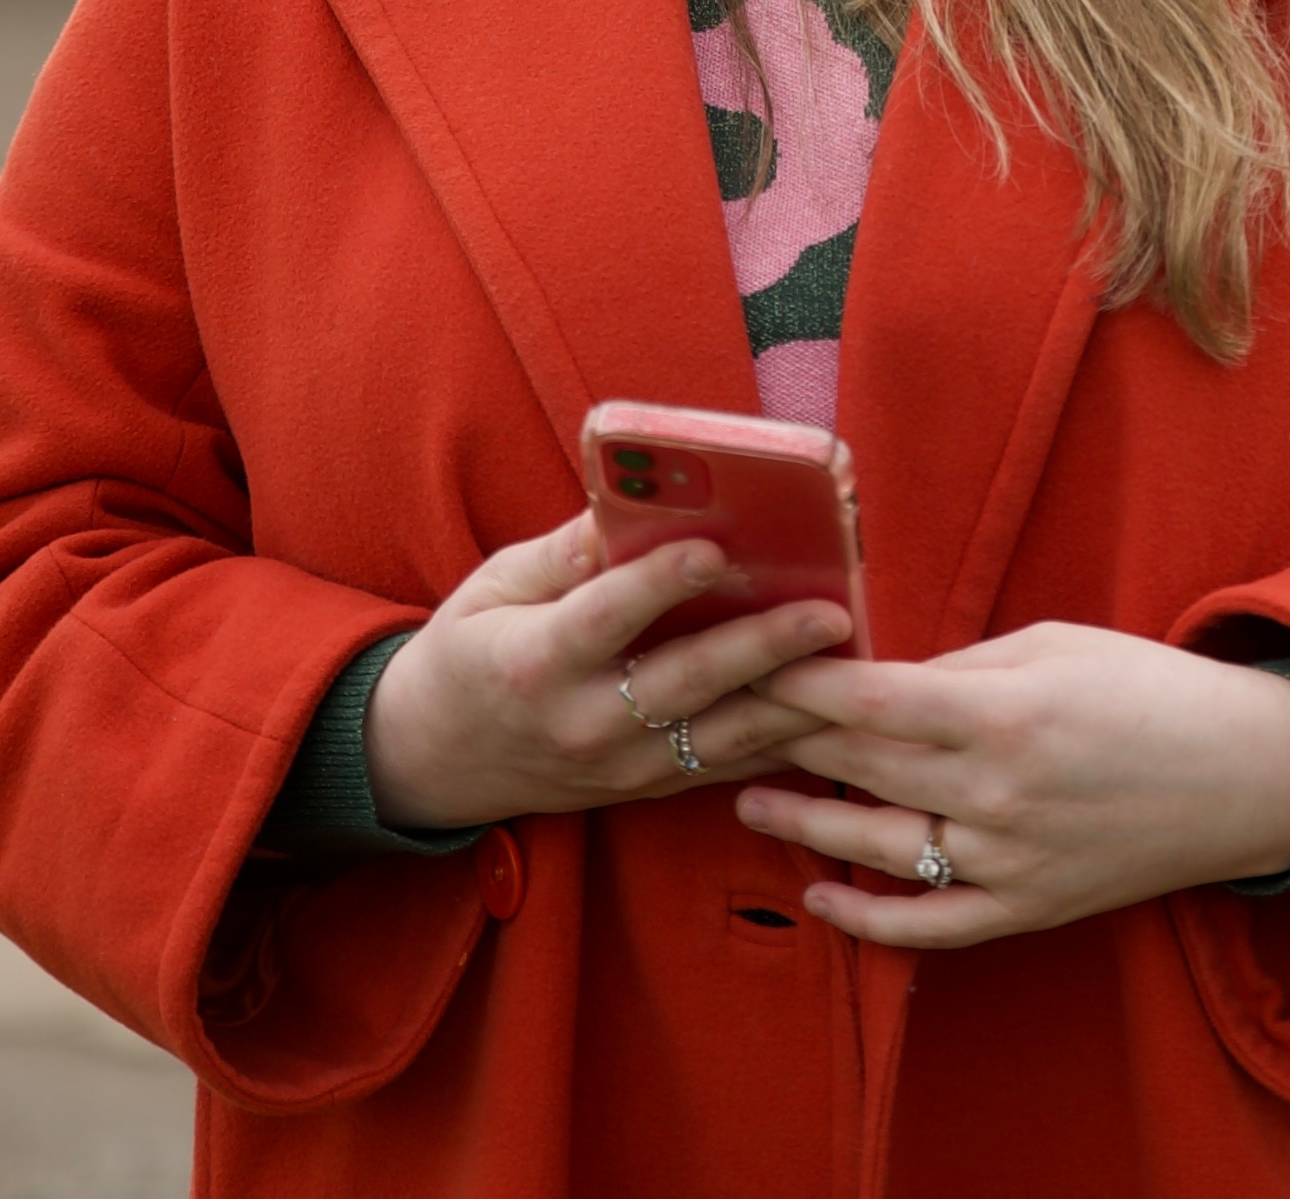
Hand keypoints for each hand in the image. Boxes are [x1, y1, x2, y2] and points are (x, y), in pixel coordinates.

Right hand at [363, 511, 856, 829]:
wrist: (435, 760)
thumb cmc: (468, 651)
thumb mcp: (492, 587)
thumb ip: (564, 552)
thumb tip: (630, 502)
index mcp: (533, 662)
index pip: (605, 618)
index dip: (659, 583)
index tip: (715, 547)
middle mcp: (581, 723)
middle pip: (683, 683)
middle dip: (761, 647)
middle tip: (828, 611)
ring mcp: (618, 767)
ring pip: (720, 738)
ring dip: (793, 703)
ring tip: (853, 662)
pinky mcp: (645, 788)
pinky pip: (725, 767)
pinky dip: (782, 742)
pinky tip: (834, 714)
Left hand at [738, 623, 1289, 947]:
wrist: (1243, 774)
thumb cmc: (1146, 688)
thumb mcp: (1051, 644)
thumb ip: (957, 665)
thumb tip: (872, 675)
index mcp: (1003, 713)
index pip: (866, 701)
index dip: (795, 681)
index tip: (743, 657)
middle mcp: (996, 794)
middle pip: (858, 767)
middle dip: (781, 738)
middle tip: (720, 715)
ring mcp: (1010, 860)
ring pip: (877, 847)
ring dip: (802, 821)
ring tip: (744, 795)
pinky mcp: (1028, 908)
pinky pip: (930, 926)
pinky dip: (867, 919)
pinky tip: (820, 894)